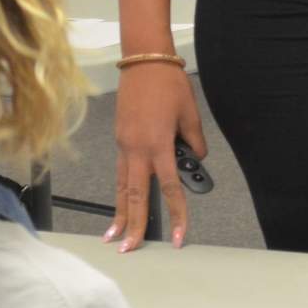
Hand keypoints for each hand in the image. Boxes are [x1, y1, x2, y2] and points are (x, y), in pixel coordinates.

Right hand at [105, 62, 206, 251]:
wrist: (143, 58)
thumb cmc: (168, 82)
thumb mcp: (190, 113)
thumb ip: (194, 142)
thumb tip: (193, 158)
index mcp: (158, 144)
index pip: (168, 189)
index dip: (176, 215)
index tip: (179, 237)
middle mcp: (136, 148)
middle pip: (133, 195)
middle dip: (133, 225)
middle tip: (129, 249)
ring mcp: (124, 143)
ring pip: (120, 185)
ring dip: (119, 212)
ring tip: (114, 235)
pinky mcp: (119, 137)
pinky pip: (120, 169)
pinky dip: (119, 189)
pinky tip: (120, 202)